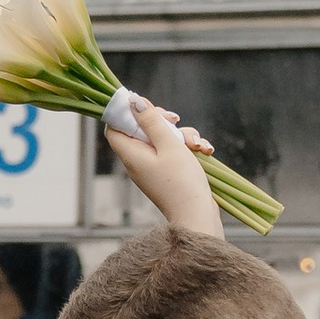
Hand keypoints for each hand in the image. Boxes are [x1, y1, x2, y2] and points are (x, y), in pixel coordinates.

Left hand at [103, 96, 222, 237]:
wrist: (197, 217)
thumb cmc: (182, 182)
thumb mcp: (169, 145)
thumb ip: (152, 121)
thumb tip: (134, 101)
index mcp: (131, 154)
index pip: (114, 127)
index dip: (126, 113)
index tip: (145, 106)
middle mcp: (138, 162)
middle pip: (141, 130)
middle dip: (162, 121)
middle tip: (175, 119)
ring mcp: (153, 169)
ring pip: (163, 139)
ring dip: (181, 135)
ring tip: (197, 144)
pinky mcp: (168, 174)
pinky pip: (173, 153)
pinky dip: (187, 149)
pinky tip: (204, 151)